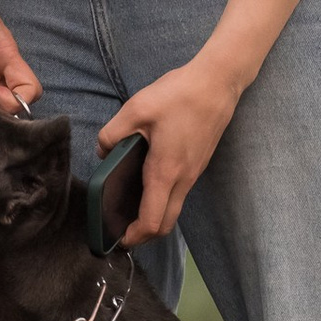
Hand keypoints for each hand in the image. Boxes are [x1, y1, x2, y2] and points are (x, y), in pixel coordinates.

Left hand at [98, 50, 244, 243]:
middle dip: (144, 234)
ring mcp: (194, 173)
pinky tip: (148, 182)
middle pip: (166, 223)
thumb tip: (103, 152)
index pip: (153, 221)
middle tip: (122, 228)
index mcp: (166, 171)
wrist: (217, 83)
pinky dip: (163, 200)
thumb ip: (112, 133)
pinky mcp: (198, 164)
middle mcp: (184, 178)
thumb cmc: (179, 94)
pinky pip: (180, 193)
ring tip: (130, 207)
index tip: (118, 237)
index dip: (135, 236)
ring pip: (174, 209)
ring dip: (154, 216)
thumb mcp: (136, 108)